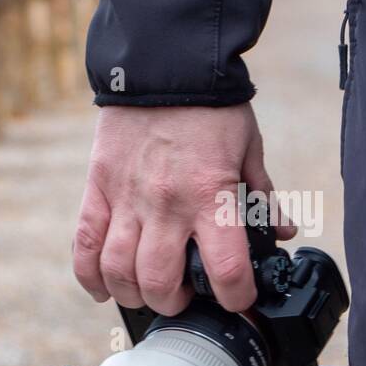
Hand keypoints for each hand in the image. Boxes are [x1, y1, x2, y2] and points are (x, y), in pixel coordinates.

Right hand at [73, 103, 294, 315]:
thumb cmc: (211, 106)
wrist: (164, 62)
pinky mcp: (98, 187)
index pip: (224, 269)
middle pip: (160, 281)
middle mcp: (167, 203)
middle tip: (186, 297)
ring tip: (148, 292)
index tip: (239, 301)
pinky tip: (102, 288)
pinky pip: (85, 243)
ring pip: (119, 270)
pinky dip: (90, 274)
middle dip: (175, 303)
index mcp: (212, 194)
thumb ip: (263, 195)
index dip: (236, 298)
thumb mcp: (249, 149)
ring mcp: (127, 197)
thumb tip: (280, 231)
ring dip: (134, 294)